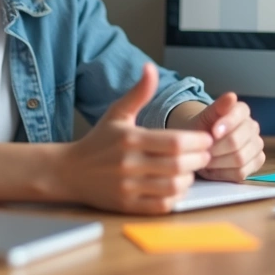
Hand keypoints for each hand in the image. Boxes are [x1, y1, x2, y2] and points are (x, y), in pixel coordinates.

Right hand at [58, 64, 212, 213]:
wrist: (68, 171)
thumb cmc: (98, 141)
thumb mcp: (117, 113)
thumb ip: (138, 93)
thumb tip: (150, 68)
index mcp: (130, 139)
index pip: (175, 141)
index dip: (198, 141)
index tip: (205, 139)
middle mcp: (129, 164)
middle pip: (179, 164)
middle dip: (199, 160)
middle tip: (204, 155)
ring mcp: (128, 187)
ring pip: (173, 186)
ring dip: (189, 179)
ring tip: (190, 170)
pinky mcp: (127, 205)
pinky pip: (161, 206)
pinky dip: (175, 197)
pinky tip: (176, 187)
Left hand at [187, 93, 265, 181]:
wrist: (200, 144)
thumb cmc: (202, 129)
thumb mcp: (204, 117)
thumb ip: (217, 107)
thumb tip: (232, 96)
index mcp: (242, 111)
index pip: (240, 114)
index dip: (226, 124)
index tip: (212, 133)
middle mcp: (253, 127)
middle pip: (237, 141)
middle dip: (216, 148)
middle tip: (203, 150)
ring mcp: (257, 145)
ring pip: (240, 159)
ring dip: (218, 162)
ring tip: (207, 158)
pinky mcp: (256, 162)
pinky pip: (241, 172)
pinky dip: (224, 173)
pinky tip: (215, 168)